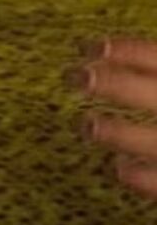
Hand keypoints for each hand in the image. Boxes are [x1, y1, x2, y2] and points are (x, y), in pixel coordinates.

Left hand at [79, 38, 156, 198]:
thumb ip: (149, 74)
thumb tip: (104, 52)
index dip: (127, 51)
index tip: (88, 46)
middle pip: (156, 94)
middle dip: (116, 84)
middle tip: (76, 76)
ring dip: (122, 134)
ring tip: (87, 126)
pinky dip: (146, 179)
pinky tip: (119, 169)